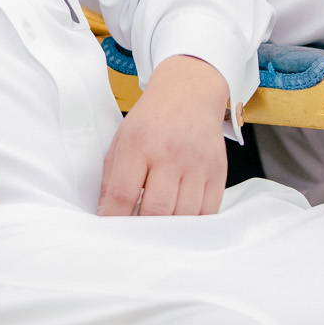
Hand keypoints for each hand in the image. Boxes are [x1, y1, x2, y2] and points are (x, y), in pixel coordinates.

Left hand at [97, 54, 229, 216]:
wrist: (190, 93)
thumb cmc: (151, 120)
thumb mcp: (121, 140)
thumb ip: (111, 179)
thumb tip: (105, 215)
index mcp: (139, 144)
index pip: (124, 193)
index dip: (115, 218)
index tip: (111, 230)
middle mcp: (170, 154)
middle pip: (156, 209)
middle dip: (143, 228)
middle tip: (135, 232)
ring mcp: (197, 164)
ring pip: (184, 215)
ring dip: (169, 228)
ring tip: (157, 226)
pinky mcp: (218, 172)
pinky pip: (208, 211)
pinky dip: (193, 222)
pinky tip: (180, 217)